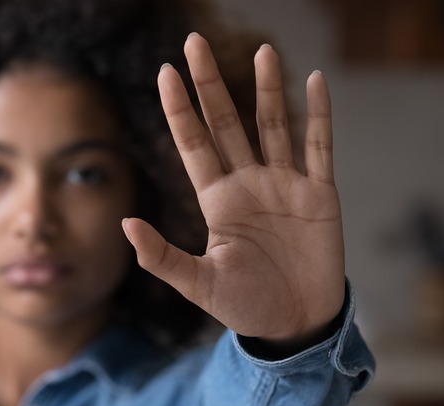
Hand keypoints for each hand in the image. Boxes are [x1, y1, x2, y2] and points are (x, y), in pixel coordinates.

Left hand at [122, 33, 344, 343]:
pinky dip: (319, 115)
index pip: (194, 143)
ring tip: (261, 50)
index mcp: (218, 201)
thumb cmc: (246, 306)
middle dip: (211, 84)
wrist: (296, 325)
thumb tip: (124, 223)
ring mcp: (284, 185)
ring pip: (273, 125)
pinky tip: (314, 81)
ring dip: (267, 88)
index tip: (165, 72)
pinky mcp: (319, 194)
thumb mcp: (198, 285)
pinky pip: (319, 146)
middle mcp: (248, 184)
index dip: (180, 109)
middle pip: (227, 122)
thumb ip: (162, 256)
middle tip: (195, 42)